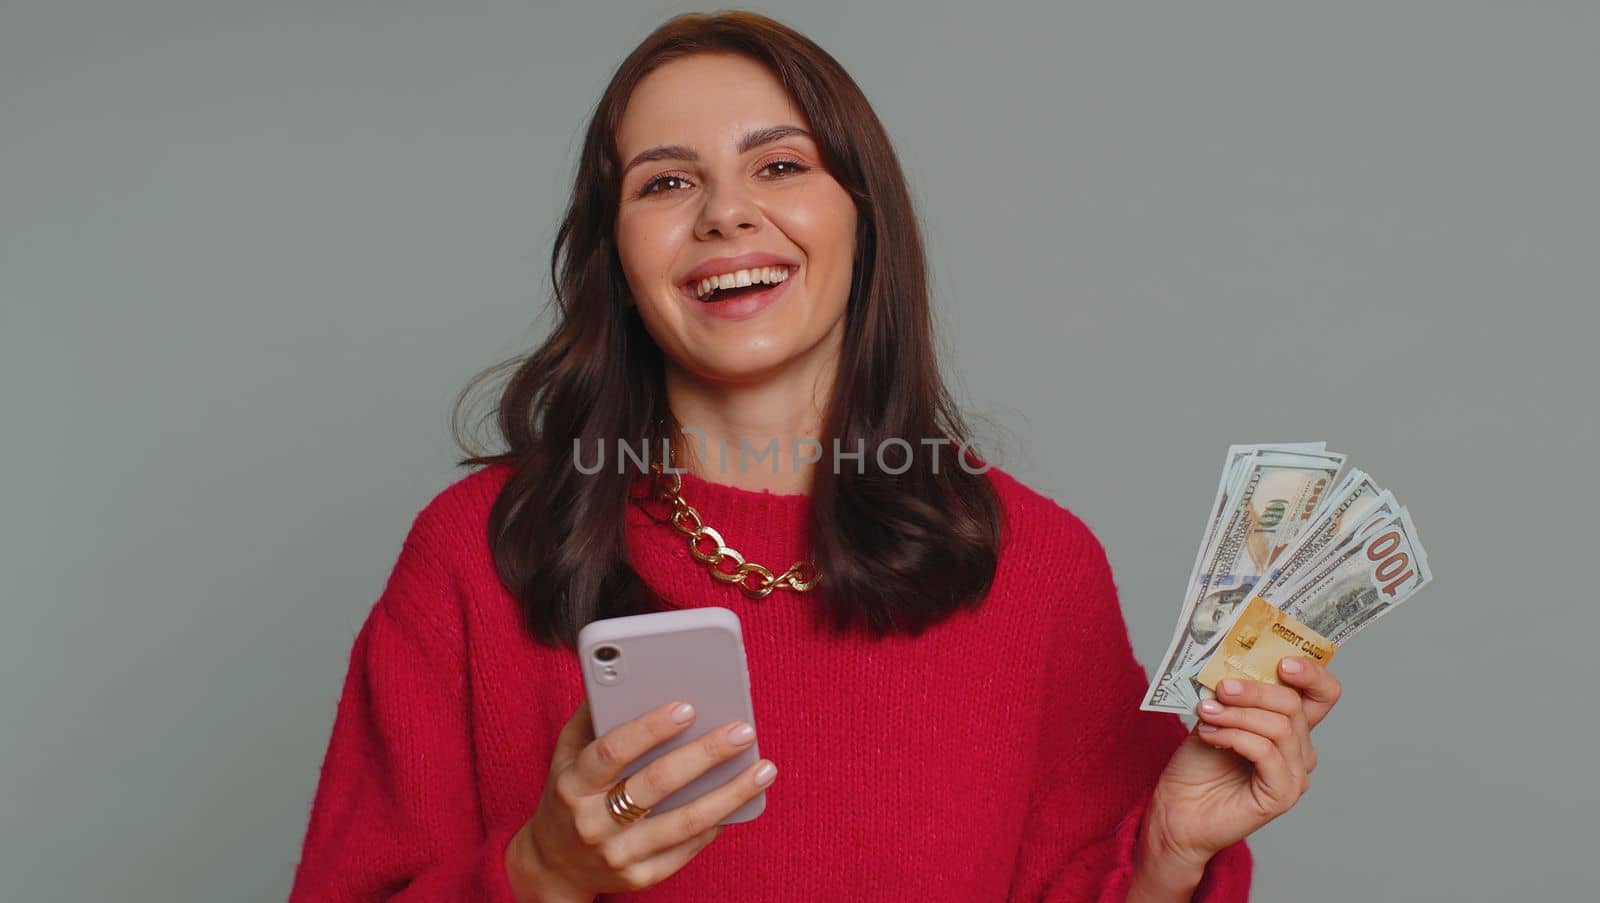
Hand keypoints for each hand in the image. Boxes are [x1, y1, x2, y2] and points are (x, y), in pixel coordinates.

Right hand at [504, 698, 776, 901]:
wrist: (554, 864)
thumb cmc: (570, 793)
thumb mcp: (566, 752)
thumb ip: (593, 714)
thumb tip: (628, 672)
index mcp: (573, 782)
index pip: (612, 751)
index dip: (649, 728)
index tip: (688, 706)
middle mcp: (592, 821)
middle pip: (656, 784)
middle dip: (704, 754)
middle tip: (741, 731)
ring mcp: (617, 854)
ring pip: (683, 822)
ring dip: (730, 794)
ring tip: (763, 768)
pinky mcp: (640, 878)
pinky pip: (687, 849)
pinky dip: (718, 823)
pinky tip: (742, 801)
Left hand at [1140, 657, 1342, 874]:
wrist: (1176, 811)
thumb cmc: (1196, 767)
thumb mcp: (1214, 717)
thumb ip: (1231, 695)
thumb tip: (1231, 665)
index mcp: (1289, 726)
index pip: (1322, 694)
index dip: (1312, 673)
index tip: (1282, 661)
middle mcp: (1299, 750)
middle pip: (1294, 704)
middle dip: (1254, 690)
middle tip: (1220, 688)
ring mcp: (1294, 774)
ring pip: (1279, 726)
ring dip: (1237, 713)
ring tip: (1205, 713)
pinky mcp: (1282, 794)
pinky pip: (1266, 752)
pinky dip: (1235, 736)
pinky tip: (1210, 735)